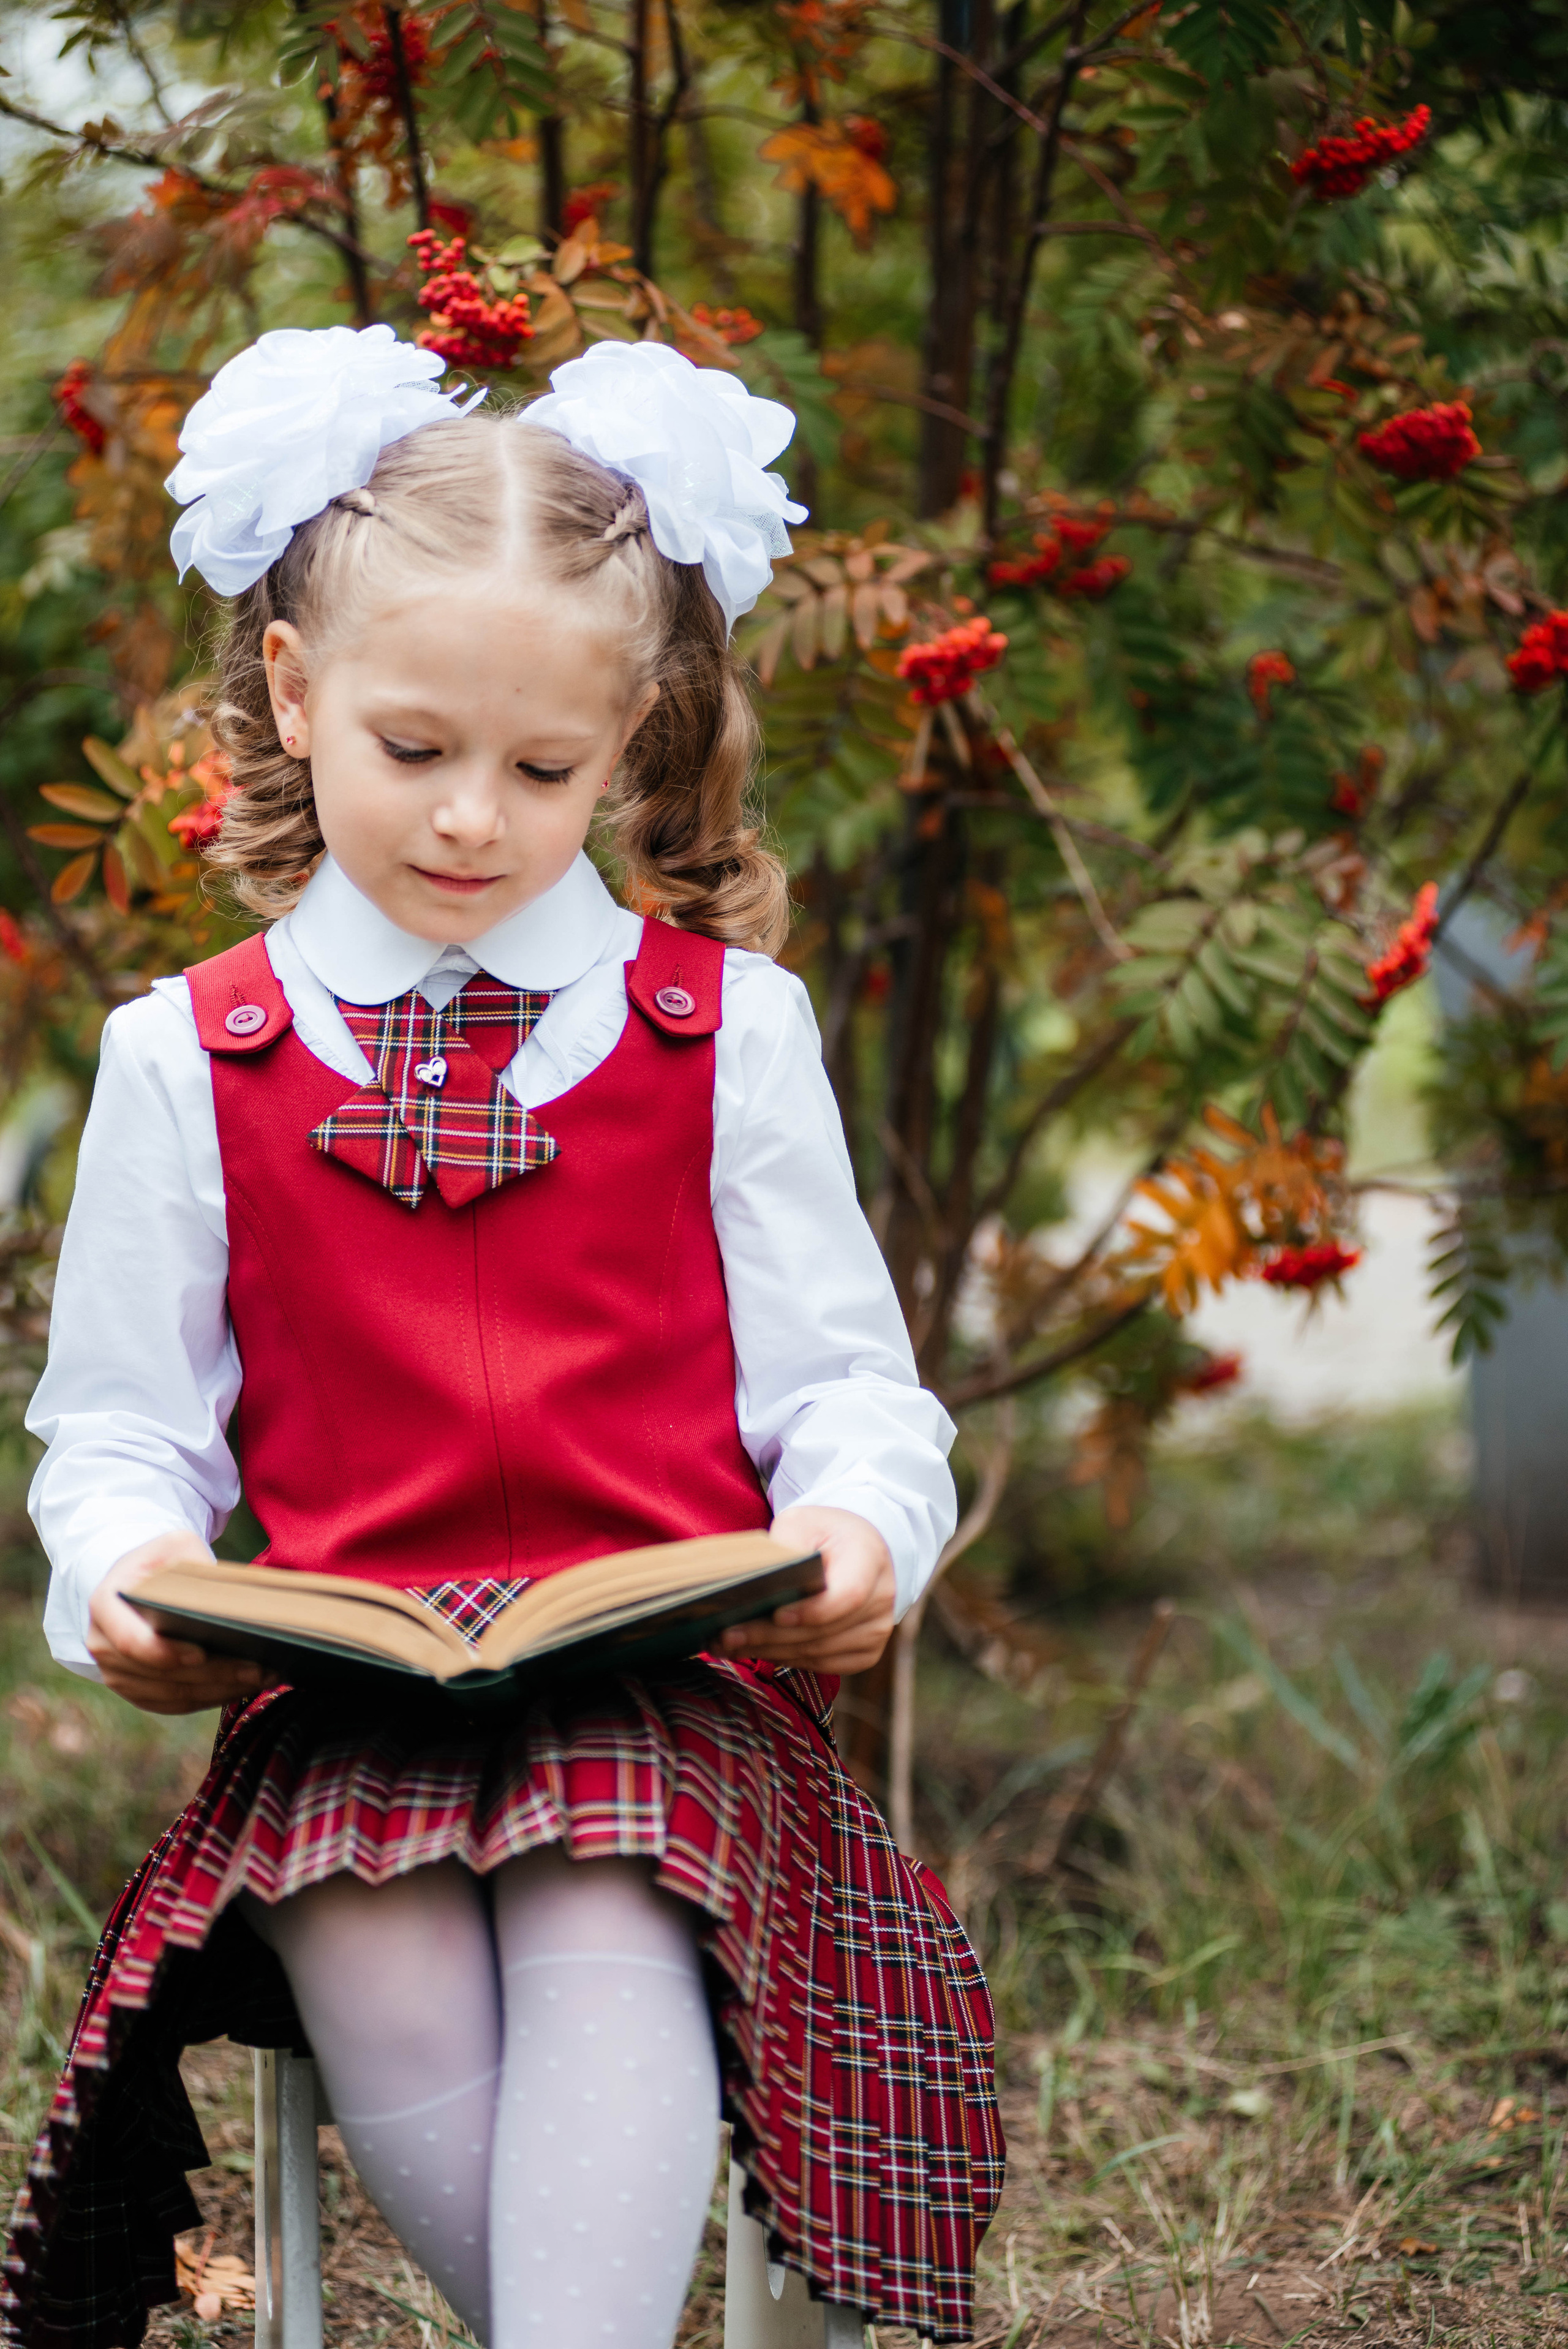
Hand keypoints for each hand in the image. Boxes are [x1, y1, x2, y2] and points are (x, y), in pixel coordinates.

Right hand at [87, 1531, 267, 1714]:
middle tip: (259, 1668)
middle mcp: (104, 1646)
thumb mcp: (175, 1546)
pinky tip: (246, 1685)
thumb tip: (227, 1601)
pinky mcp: (139, 1691)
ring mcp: (119, 1674)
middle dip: (213, 1674)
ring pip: (172, 1695)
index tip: (202, 1654)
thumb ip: (194, 1565)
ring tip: (264, 1676)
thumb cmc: (160, 1561)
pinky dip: (212, 1698)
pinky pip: (177, 1704)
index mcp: (106, 1606)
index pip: (131, 1640)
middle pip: (160, 1674)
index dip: (166, 1653)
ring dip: (221, 1690)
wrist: (138, 1584)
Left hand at [719, 1504, 896, 1675]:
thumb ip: (784, 1549)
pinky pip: (822, 1664)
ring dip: (771, 1651)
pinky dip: (787, 1659)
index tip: (775, 1614)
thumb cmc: (824, 1532)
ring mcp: (876, 1630)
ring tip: (728, 1644)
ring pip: (818, 1652)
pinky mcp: (866, 1652)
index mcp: (869, 1558)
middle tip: (727, 1634)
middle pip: (824, 1631)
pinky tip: (756, 1649)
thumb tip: (755, 1584)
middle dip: (771, 1635)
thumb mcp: (802, 1523)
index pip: (847, 1595)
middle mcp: (881, 1599)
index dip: (811, 1611)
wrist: (858, 1548)